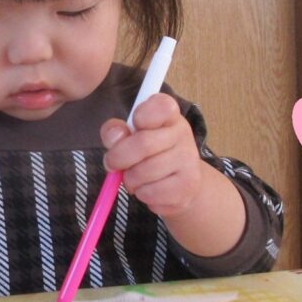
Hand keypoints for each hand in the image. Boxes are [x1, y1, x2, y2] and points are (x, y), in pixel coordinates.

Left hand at [100, 92, 203, 219]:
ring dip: (129, 180)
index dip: (141, 115)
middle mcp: (183, 133)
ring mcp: (189, 160)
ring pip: (143, 173)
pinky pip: (150, 193)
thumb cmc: (148, 153)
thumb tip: (115, 138)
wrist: (179, 182)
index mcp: (169, 114)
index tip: (134, 125)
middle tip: (112, 164)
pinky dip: (141, 194)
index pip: (161, 106)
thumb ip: (115, 131)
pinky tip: (149, 189)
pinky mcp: (187, 186)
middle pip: (143, 143)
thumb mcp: (128, 135)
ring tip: (135, 178)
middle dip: (118, 158)